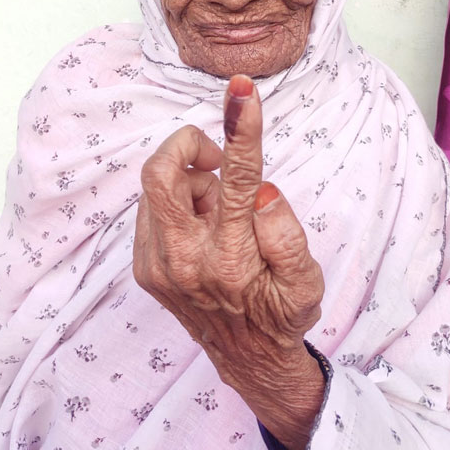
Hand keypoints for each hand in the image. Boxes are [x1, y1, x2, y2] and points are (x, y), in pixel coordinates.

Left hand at [134, 74, 324, 449]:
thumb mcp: (306, 282)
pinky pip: (151, 210)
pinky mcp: (144, 267)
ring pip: (157, 188)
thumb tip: (262, 190)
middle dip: (188, 145)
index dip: (240, 128)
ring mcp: (157, 265)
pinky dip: (177, 203)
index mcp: (230, 260)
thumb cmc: (282, 313)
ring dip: (189, 182)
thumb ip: (287, 235)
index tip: (242, 90)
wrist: (247, 359)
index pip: (235, 180)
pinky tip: (203, 227)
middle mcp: (185, 261)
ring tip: (221, 211)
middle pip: (161, 173)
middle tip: (217, 158)